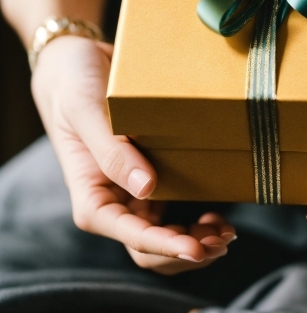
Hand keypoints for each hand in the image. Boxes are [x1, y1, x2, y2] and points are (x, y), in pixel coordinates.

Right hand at [32, 35, 235, 273]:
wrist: (76, 61)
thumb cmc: (74, 84)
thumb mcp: (85, 111)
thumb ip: (111, 151)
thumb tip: (146, 188)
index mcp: (92, 196)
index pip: (130, 235)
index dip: (164, 247)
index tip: (196, 249)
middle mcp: (114, 201)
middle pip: (150, 248)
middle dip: (186, 251)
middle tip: (223, 241)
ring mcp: (134, 192)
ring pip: (166, 235)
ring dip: (196, 241)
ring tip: (226, 233)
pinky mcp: (152, 178)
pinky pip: (175, 211)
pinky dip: (197, 221)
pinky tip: (218, 215)